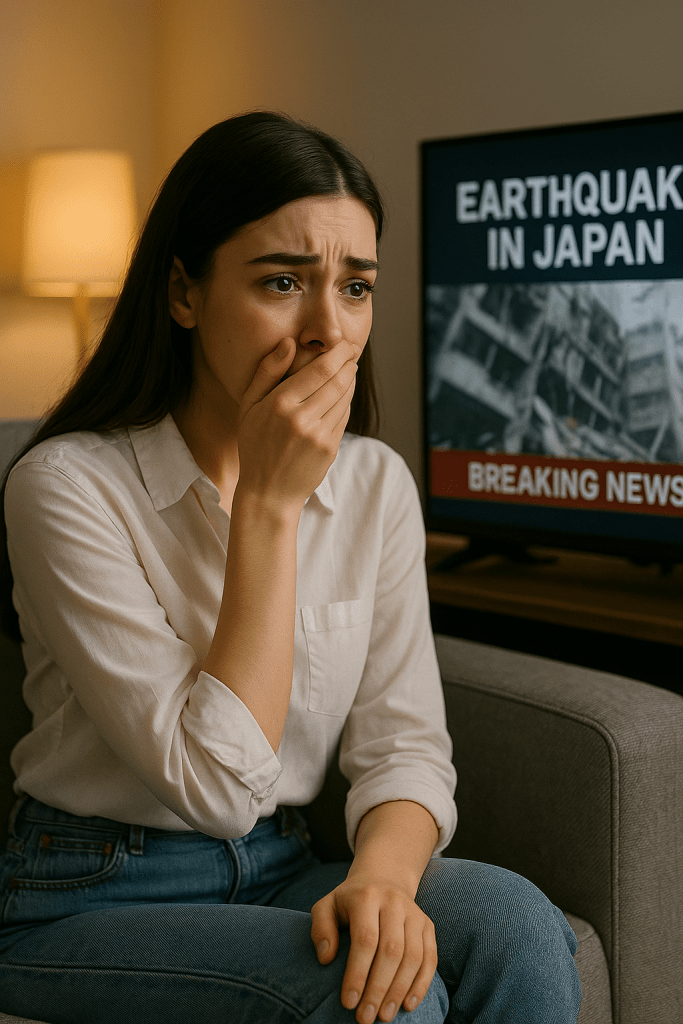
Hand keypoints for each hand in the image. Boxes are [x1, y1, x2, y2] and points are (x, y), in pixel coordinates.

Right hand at [236, 337, 359, 513]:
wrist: (268, 492)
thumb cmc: (255, 445)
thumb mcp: (248, 406)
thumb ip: (267, 372)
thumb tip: (288, 342)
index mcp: (279, 404)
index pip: (320, 369)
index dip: (338, 353)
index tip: (344, 344)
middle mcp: (301, 419)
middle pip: (338, 380)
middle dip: (348, 362)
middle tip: (351, 351)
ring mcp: (318, 436)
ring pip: (345, 398)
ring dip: (350, 380)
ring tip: (348, 370)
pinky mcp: (330, 449)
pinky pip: (344, 417)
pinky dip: (346, 402)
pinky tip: (342, 395)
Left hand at [311, 873, 438, 1022]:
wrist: (383, 878)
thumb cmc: (349, 901)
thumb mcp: (327, 906)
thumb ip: (321, 929)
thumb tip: (326, 958)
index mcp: (366, 896)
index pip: (365, 939)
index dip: (358, 973)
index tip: (348, 1002)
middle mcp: (394, 902)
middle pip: (391, 950)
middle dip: (378, 988)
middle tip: (366, 1018)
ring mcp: (414, 913)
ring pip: (413, 956)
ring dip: (399, 991)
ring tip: (384, 1016)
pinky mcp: (428, 925)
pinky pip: (430, 957)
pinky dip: (422, 984)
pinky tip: (408, 1004)